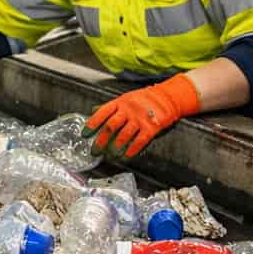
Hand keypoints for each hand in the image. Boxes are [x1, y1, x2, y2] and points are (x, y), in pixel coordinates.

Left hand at [85, 74, 201, 157]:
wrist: (167, 97)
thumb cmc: (144, 99)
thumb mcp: (126, 98)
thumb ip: (112, 108)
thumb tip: (94, 113)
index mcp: (120, 102)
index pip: (102, 113)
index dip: (92, 124)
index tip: (85, 134)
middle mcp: (128, 110)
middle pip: (111, 126)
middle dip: (101, 140)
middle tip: (95, 150)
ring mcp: (140, 119)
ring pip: (124, 135)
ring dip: (115, 147)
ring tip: (110, 155)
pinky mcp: (151, 127)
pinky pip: (140, 140)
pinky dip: (132, 149)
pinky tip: (126, 156)